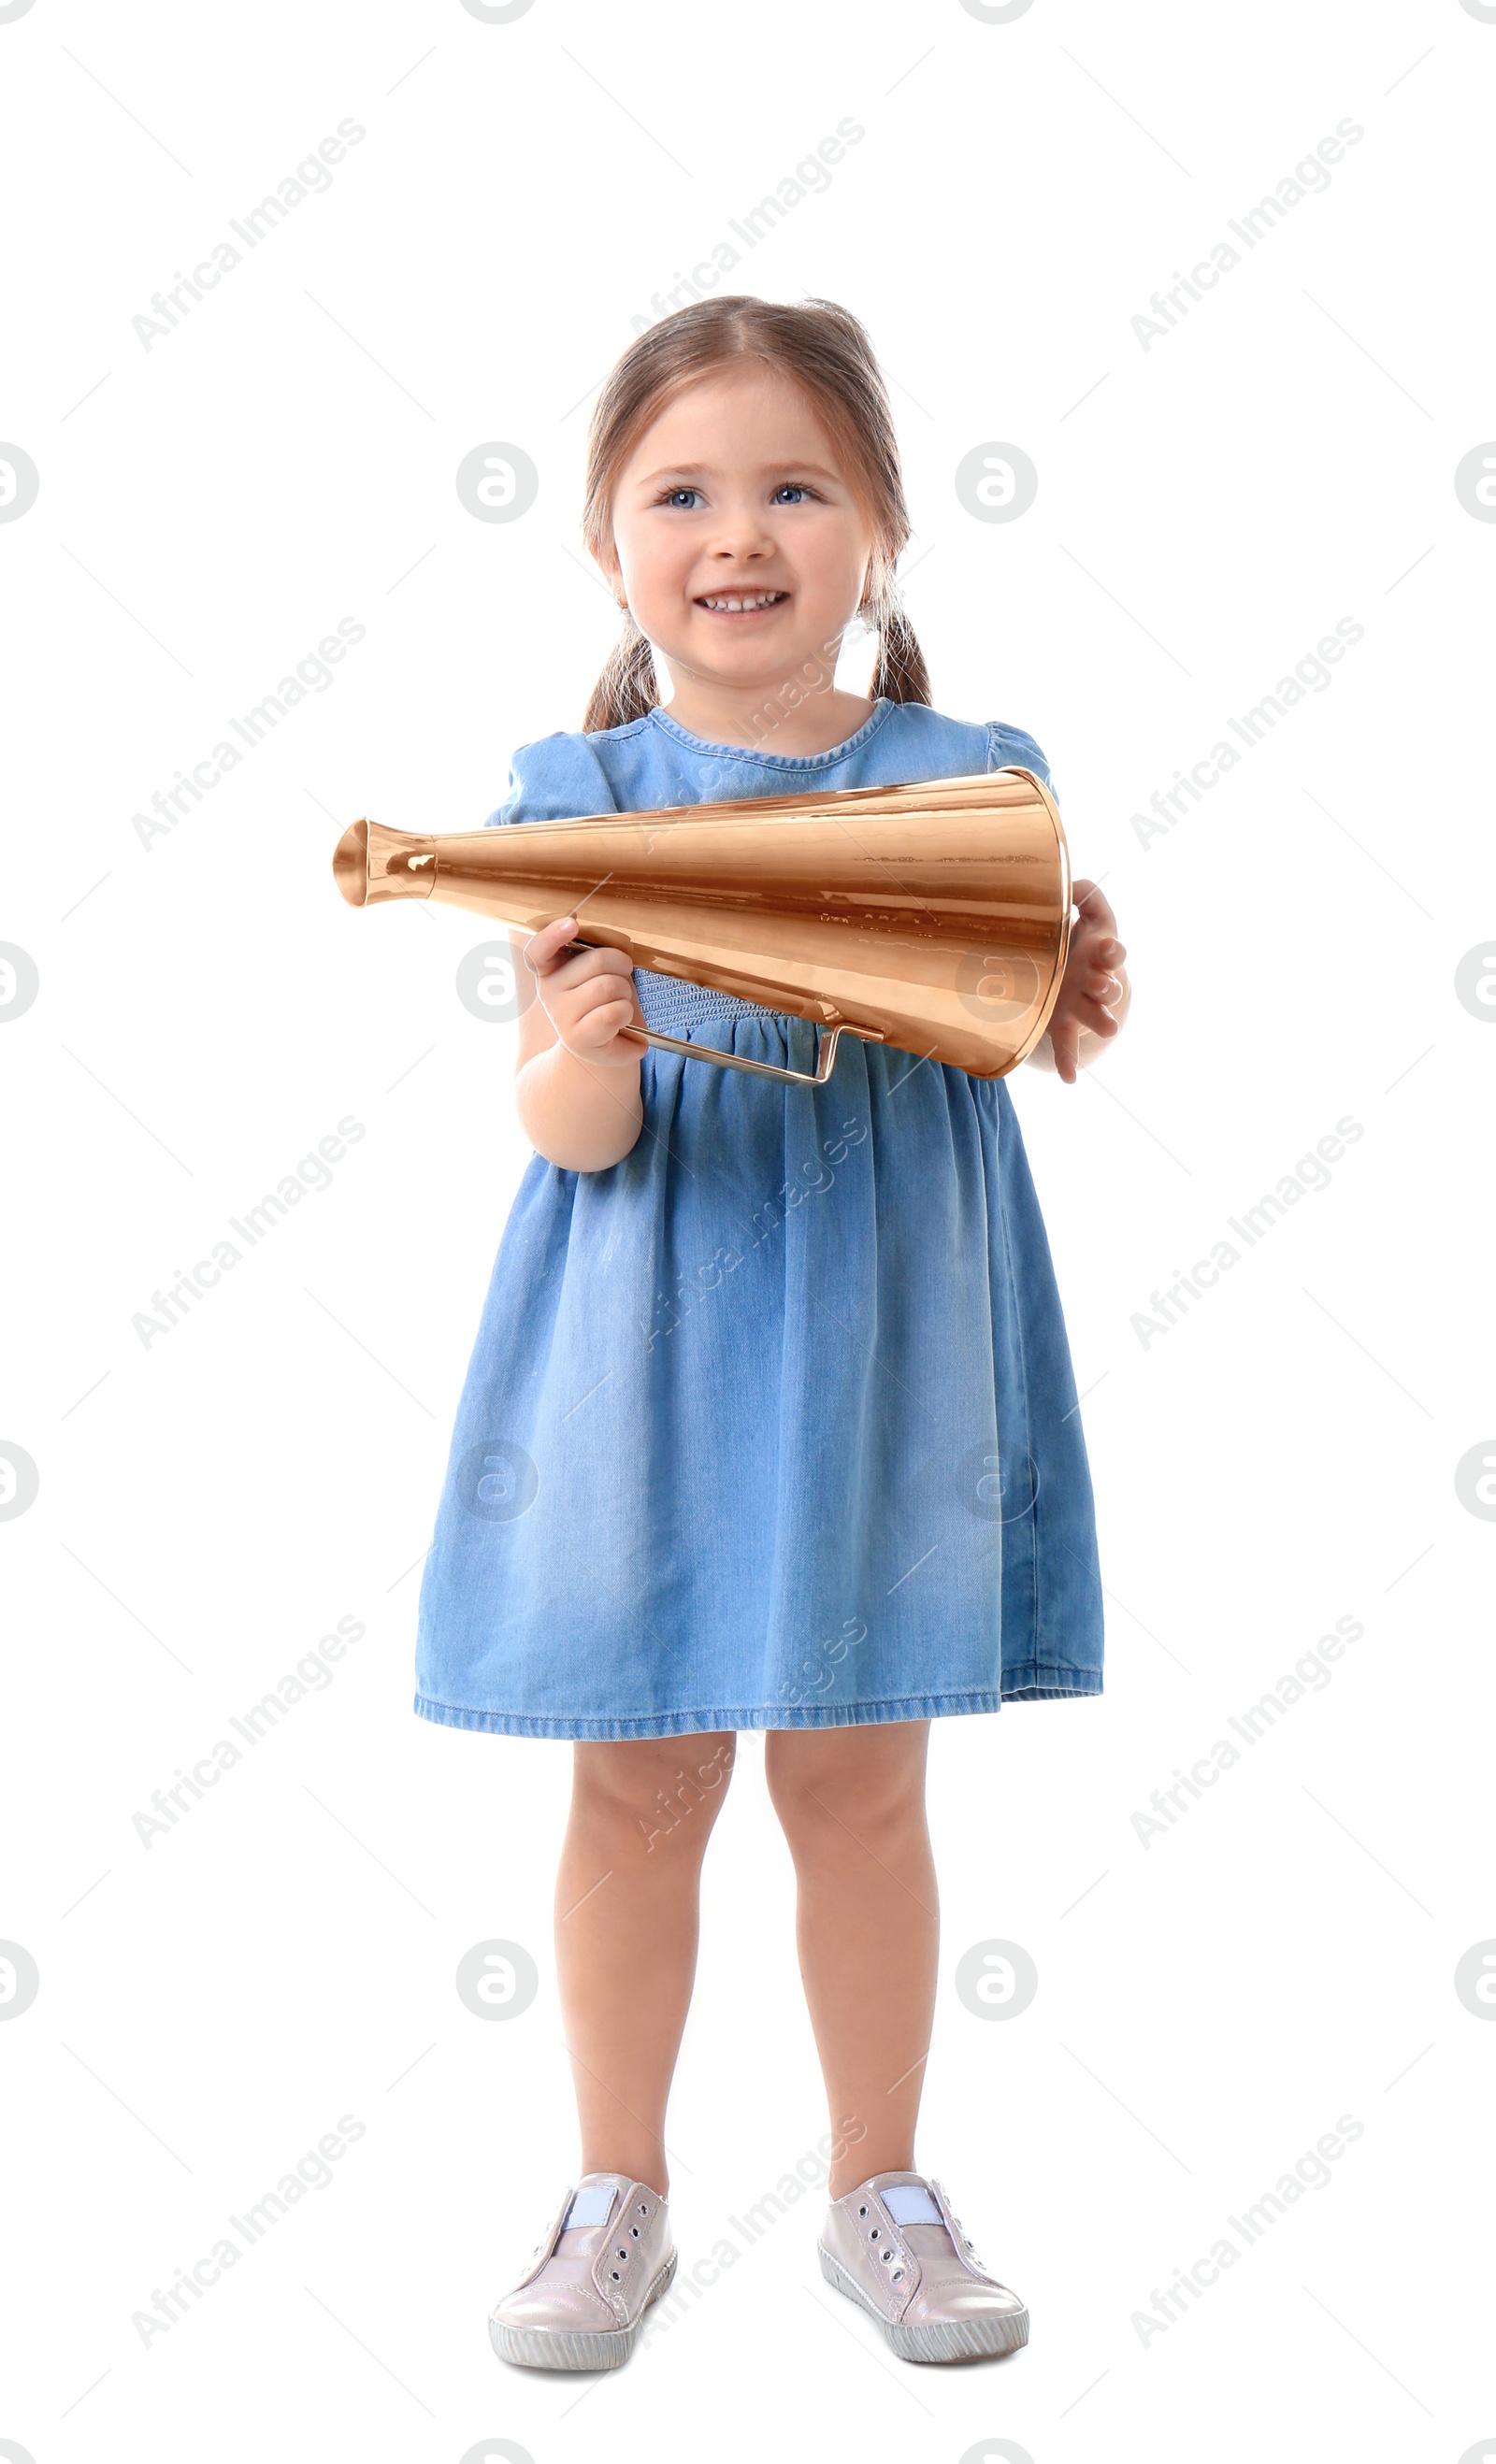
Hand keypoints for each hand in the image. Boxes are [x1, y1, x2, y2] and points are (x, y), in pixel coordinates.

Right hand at [520, 916, 646, 1066]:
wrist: (605, 1046)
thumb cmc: (604, 1002)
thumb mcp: (598, 974)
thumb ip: (596, 955)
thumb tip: (610, 942)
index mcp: (550, 969)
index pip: (539, 950)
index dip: (553, 935)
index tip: (571, 924)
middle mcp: (548, 991)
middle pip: (597, 960)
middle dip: (622, 965)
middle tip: (623, 977)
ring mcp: (560, 1015)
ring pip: (609, 986)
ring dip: (626, 992)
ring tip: (620, 1002)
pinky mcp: (577, 1038)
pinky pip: (614, 1012)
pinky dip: (627, 1013)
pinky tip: (621, 1020)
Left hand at [1036, 879, 1127, 1083]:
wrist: (1073, 976)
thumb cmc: (1078, 940)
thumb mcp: (1086, 916)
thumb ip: (1085, 896)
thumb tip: (1075, 882)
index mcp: (1099, 954)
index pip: (1112, 951)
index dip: (1112, 950)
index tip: (1109, 949)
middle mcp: (1094, 982)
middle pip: (1107, 986)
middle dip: (1106, 986)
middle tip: (1101, 986)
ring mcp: (1080, 1006)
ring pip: (1094, 1016)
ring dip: (1101, 1020)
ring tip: (1111, 1029)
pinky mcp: (1063, 1024)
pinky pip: (1067, 1045)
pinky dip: (1068, 1062)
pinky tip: (1069, 1079)